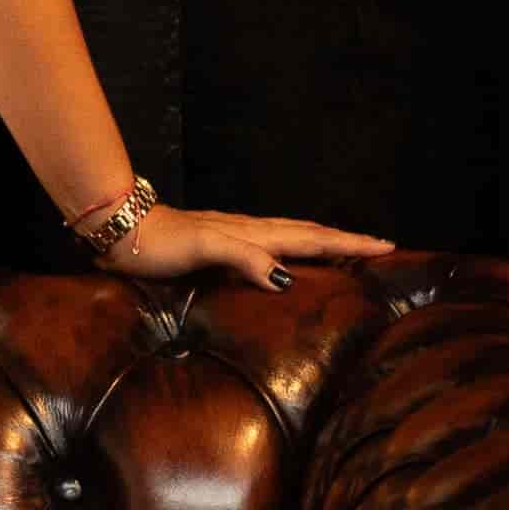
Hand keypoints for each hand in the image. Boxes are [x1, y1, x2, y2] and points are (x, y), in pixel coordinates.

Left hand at [111, 202, 392, 289]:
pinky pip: (271, 245)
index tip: (385, 245)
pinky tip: (288, 261)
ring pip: (292, 236)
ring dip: (323, 242)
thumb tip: (286, 280)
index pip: (312, 237)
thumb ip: (244, 258)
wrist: (123, 230)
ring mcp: (236, 236)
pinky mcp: (222, 245)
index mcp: (254, 233)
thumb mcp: (204, 247)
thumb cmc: (160, 242)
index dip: (348, 243)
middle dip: (346, 240)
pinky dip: (293, 250)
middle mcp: (251, 232)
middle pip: (309, 232)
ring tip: (347, 250)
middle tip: (380, 246)